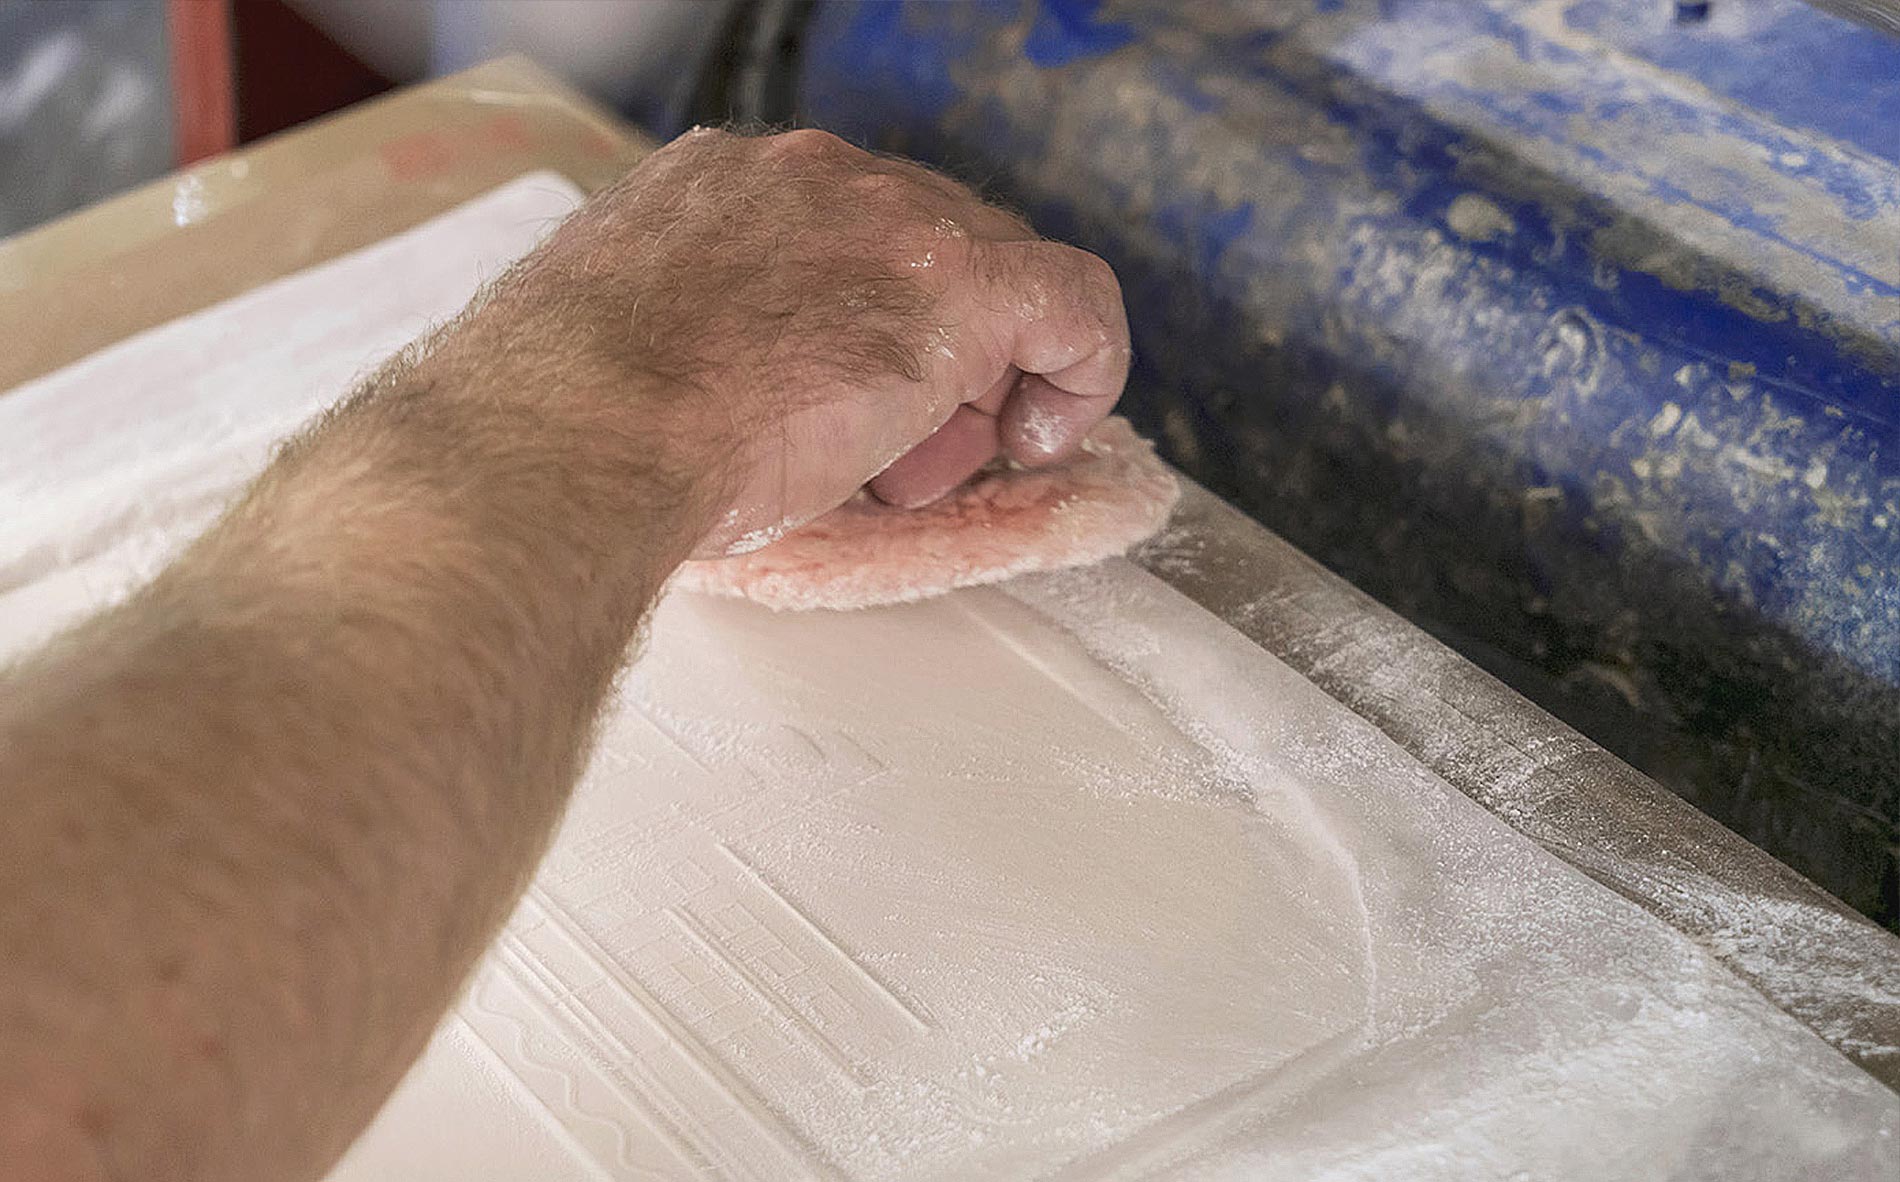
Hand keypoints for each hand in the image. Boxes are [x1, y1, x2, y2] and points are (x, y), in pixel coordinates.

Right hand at [463, 127, 1132, 556]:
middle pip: (923, 249)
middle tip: (892, 457)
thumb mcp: (629, 357)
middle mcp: (810, 177)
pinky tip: (1045, 433)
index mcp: (717, 189)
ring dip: (973, 380)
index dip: (860, 328)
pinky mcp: (963, 285)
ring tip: (922, 466)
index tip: (847, 401)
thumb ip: (691, 343)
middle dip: (923, 360)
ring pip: (992, 276)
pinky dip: (1081, 367)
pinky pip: (1074, 301)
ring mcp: (890, 218)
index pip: (837, 236)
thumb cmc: (576, 426)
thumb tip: (724, 395)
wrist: (580, 434)